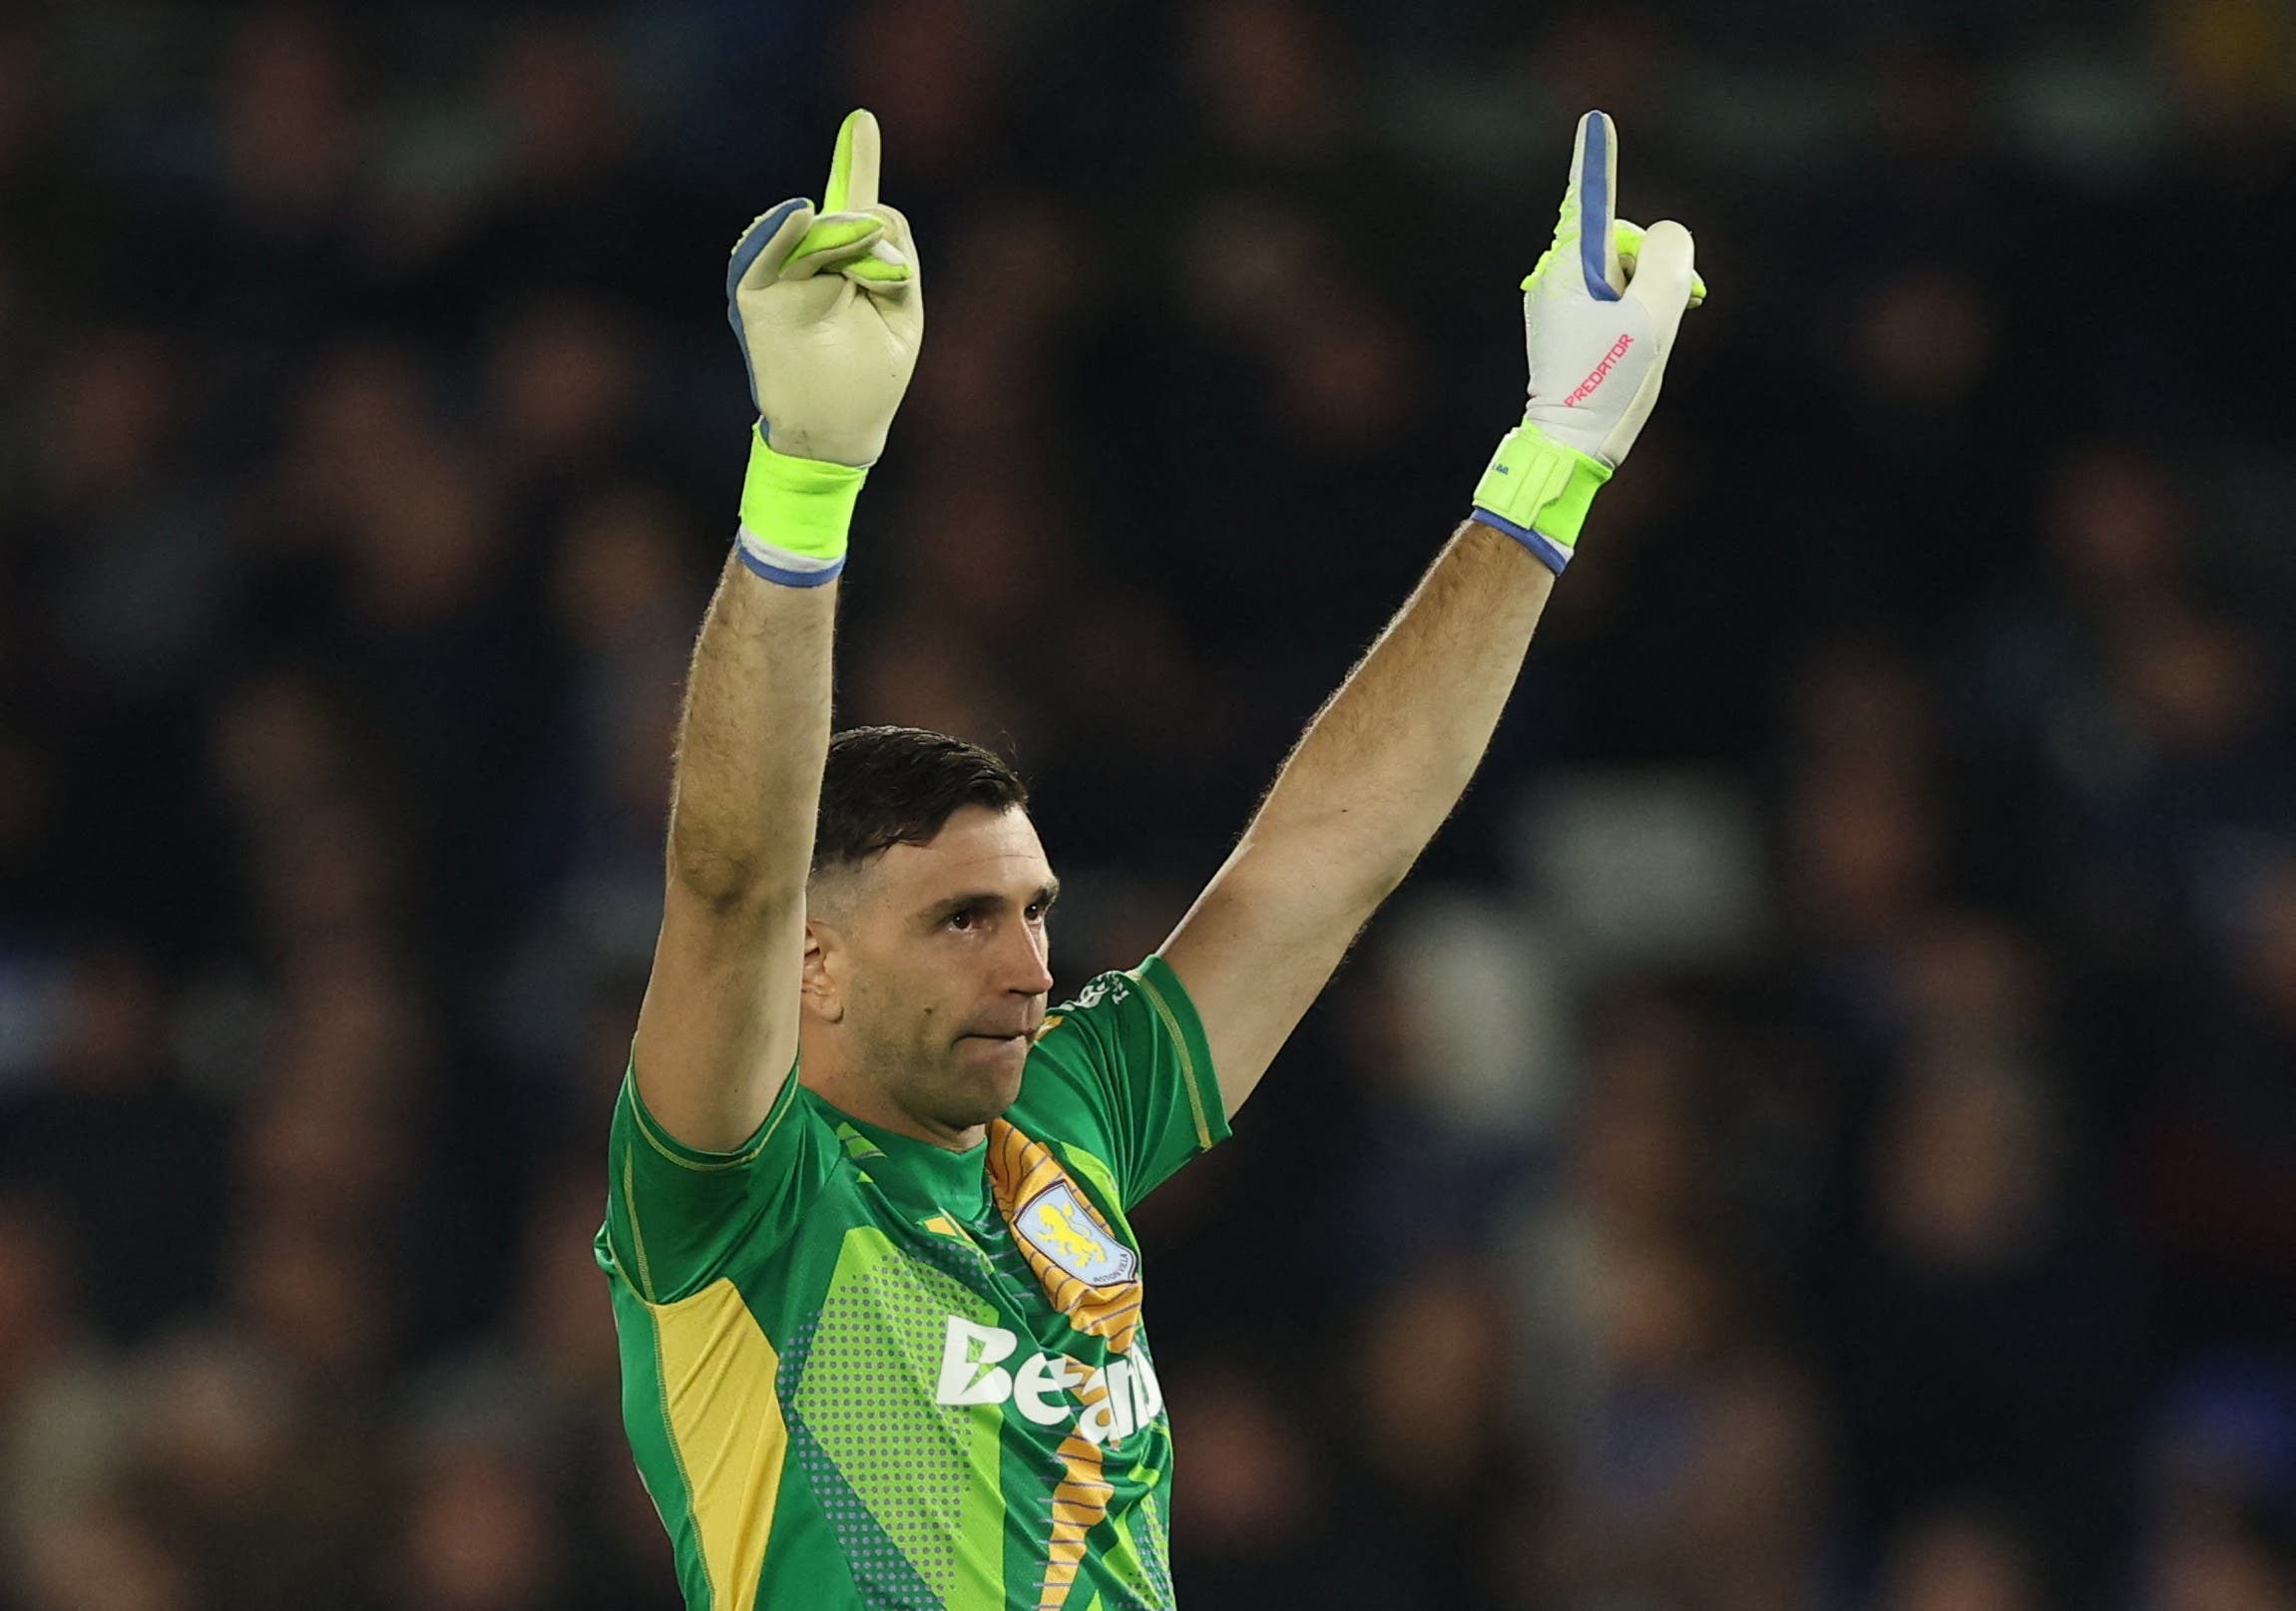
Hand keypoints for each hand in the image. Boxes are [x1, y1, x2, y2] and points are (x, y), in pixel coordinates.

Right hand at [726, 108, 921, 468]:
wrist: (837, 432)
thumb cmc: (871, 380)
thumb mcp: (903, 316)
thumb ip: (895, 262)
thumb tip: (871, 218)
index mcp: (850, 266)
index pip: (856, 208)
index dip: (858, 163)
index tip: (862, 119)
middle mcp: (813, 264)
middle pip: (844, 218)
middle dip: (867, 234)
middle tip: (886, 269)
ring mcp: (781, 278)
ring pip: (812, 232)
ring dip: (841, 238)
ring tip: (858, 260)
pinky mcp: (754, 298)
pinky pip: (762, 256)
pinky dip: (780, 231)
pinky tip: (801, 213)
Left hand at [1471, 112, 1704, 572]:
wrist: (1572, 443)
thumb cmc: (1609, 382)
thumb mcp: (1653, 317)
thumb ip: (1669, 260)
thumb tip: (1667, 235)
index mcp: (1572, 268)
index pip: (1592, 202)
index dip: (1597, 161)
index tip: (1595, 121)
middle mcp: (1556, 276)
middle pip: (1621, 240)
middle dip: (1655, 265)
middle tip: (1684, 303)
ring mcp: (1556, 299)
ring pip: (1620, 270)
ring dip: (1647, 293)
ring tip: (1650, 338)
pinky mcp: (1562, 322)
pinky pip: (1609, 294)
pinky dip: (1633, 308)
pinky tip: (1635, 344)